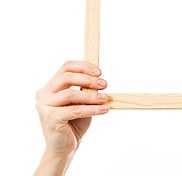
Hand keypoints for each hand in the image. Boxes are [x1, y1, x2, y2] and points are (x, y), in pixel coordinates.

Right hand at [35, 60, 109, 174]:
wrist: (65, 147)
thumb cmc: (74, 123)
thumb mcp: (82, 102)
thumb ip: (85, 89)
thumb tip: (99, 78)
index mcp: (50, 87)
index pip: (66, 67)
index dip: (83, 67)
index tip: (99, 72)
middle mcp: (44, 94)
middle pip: (66, 77)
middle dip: (88, 79)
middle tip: (104, 84)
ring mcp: (44, 106)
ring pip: (70, 94)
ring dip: (91, 95)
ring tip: (105, 98)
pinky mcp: (49, 118)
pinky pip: (74, 110)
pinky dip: (92, 109)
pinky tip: (104, 109)